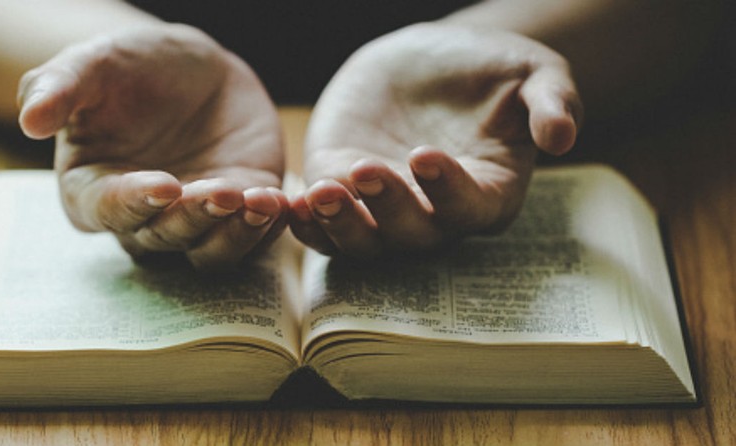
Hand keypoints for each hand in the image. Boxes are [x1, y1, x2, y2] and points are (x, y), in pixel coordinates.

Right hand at [17, 25, 286, 269]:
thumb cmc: (131, 68)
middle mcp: (142, 218)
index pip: (106, 210)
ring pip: (210, 251)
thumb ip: (59, 88)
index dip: (133, 202)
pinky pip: (253, 237)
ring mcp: (193, 221)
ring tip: (260, 201)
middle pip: (162, 239)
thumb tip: (30, 120)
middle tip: (220, 192)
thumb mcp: (93, 64)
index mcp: (93, 190)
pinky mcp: (238, 215)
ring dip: (236, 234)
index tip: (162, 184)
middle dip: (192, 219)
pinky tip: (282, 203)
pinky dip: (268, 227)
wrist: (193, 69)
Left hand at [290, 24, 581, 257]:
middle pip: (413, 236)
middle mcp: (435, 214)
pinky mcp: (342, 188)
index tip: (426, 155)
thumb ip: (553, 101)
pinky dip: (305, 221)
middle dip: (389, 210)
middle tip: (366, 171)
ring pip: (362, 241)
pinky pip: (323, 224)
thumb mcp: (534, 72)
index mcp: (487, 193)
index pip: (471, 210)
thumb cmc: (492, 69)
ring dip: (339, 226)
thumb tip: (563, 136)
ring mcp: (384, 208)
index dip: (449, 191)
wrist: (433, 58)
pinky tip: (287, 203)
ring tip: (318, 193)